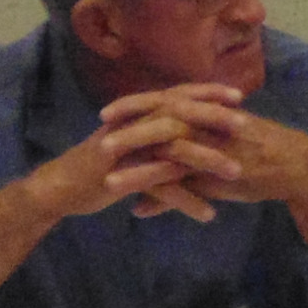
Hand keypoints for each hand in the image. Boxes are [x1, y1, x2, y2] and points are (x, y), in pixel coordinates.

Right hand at [29, 85, 241, 227]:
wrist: (61, 188)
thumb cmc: (104, 165)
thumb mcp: (133, 142)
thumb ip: (159, 131)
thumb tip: (193, 124)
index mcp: (136, 115)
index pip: (176, 95)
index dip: (206, 93)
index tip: (240, 96)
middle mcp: (130, 126)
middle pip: (176, 113)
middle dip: (213, 118)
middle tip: (246, 125)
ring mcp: (123, 150)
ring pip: (170, 150)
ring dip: (207, 160)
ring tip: (237, 173)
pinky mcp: (117, 177)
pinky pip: (157, 188)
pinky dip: (184, 201)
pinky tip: (208, 215)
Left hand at [85, 87, 307, 253]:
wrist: (297, 167)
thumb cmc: (263, 156)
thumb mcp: (226, 149)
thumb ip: (194, 156)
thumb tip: (170, 163)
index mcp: (208, 112)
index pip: (165, 101)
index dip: (136, 104)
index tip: (108, 111)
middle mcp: (207, 124)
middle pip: (159, 118)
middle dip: (127, 125)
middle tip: (99, 130)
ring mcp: (211, 146)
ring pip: (164, 150)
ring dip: (133, 164)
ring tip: (105, 178)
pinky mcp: (217, 170)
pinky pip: (182, 179)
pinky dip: (157, 193)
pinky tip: (134, 206)